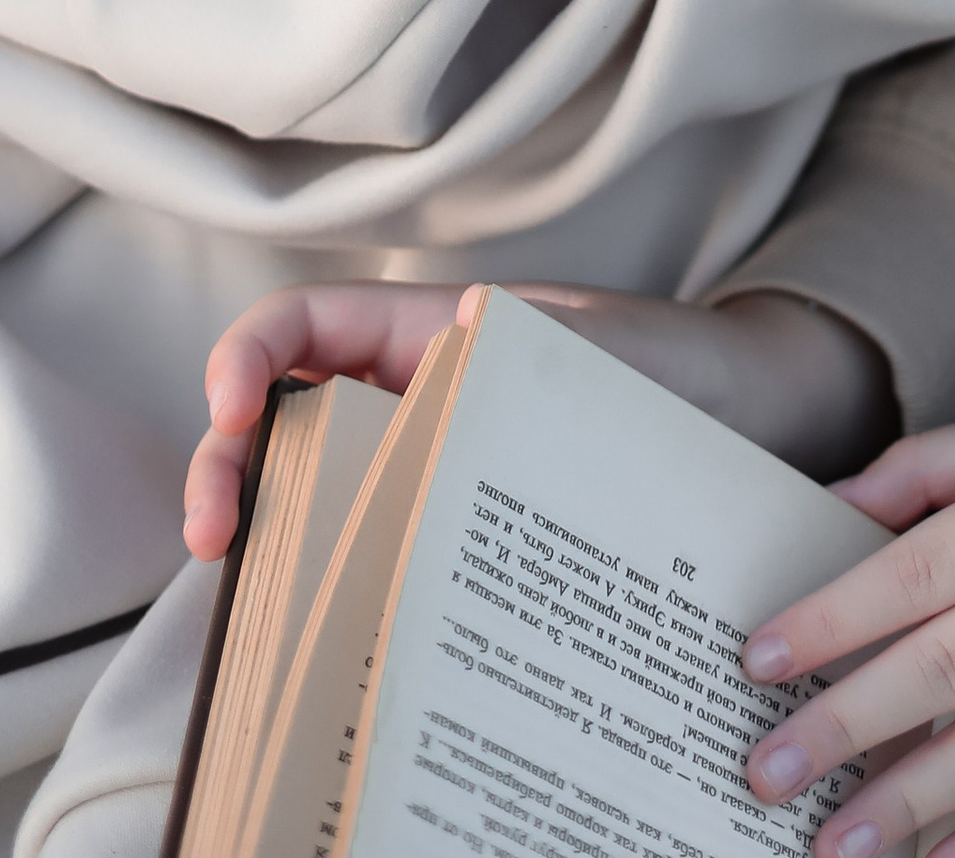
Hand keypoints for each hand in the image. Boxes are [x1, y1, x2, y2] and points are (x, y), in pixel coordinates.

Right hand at [183, 282, 893, 558]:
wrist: (737, 423)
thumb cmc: (669, 366)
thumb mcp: (605, 346)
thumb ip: (538, 339)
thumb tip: (464, 319)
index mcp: (424, 332)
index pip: (301, 323)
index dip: (246, 354)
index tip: (230, 406)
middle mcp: (406, 397)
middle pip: (277, 420)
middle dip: (226, 466)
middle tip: (217, 537)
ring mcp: (420, 465)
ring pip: (311, 494)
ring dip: (268, 536)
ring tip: (255, 595)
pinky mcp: (446, 529)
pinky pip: (367, 550)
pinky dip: (331, 584)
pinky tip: (328, 635)